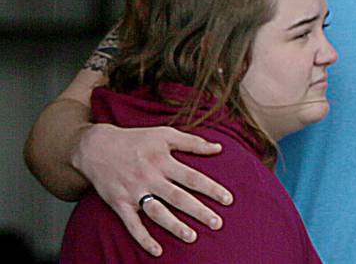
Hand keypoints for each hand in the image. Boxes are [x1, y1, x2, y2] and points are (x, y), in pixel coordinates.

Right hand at [72, 123, 232, 256]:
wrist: (96, 147)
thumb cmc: (136, 139)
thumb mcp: (165, 134)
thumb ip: (193, 142)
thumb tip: (219, 148)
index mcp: (163, 160)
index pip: (193, 177)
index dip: (212, 189)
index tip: (228, 200)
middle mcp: (150, 177)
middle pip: (179, 197)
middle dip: (199, 211)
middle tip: (218, 223)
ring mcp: (134, 192)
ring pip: (157, 212)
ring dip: (175, 226)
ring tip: (192, 237)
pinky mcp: (119, 203)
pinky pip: (132, 225)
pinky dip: (143, 239)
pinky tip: (157, 251)